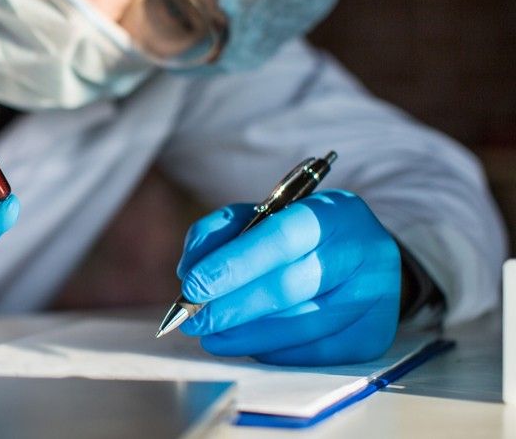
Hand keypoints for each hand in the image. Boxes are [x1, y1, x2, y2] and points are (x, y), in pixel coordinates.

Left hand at [175, 190, 399, 364]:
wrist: (363, 257)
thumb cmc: (304, 236)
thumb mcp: (266, 215)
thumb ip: (224, 231)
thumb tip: (189, 271)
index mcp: (335, 212)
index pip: (280, 238)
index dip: (233, 264)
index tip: (192, 284)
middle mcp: (363, 252)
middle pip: (288, 286)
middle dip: (231, 306)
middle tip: (192, 318)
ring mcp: (375, 297)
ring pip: (299, 325)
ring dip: (245, 335)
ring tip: (211, 336)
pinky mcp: (373, 336)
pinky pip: (313, 353)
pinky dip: (273, 351)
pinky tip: (247, 344)